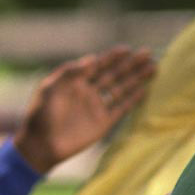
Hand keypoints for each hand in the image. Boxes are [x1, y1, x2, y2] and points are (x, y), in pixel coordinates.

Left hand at [13, 46, 156, 173]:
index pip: (97, 65)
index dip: (112, 57)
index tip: (127, 49)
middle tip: (148, 53)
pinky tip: (145, 90)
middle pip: (113, 74)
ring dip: (136, 79)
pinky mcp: (102, 123)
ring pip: (120, 89)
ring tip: (153, 67)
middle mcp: (88, 92)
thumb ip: (69, 73)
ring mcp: (96, 107)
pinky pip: (121, 108)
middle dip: (130, 64)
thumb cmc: (40, 115)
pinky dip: (133, 100)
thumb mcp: (50, 89)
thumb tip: (92, 58)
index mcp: (74, 81)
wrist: (41, 145)